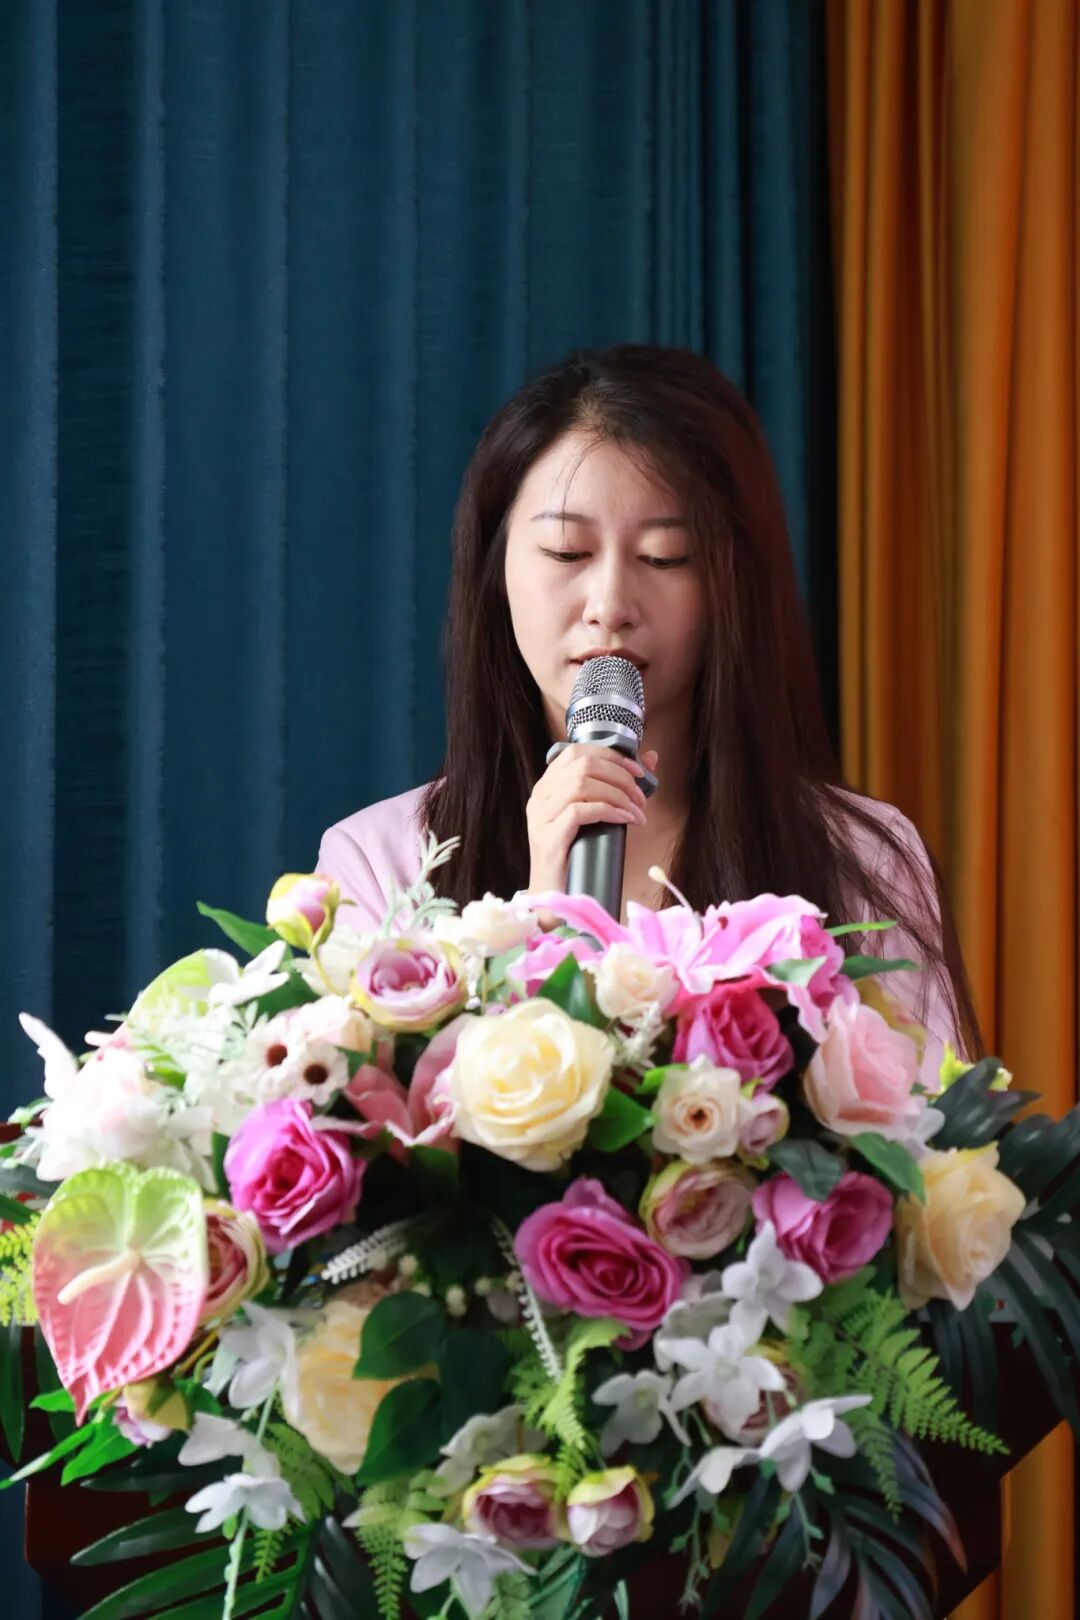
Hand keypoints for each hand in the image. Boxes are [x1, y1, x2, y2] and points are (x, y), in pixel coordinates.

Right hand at [525, 744, 658, 895]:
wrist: (556, 895)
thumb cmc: (578, 854)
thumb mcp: (598, 815)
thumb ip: (618, 786)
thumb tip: (651, 759)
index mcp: (547, 786)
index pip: (576, 752)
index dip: (611, 755)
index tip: (638, 772)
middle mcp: (539, 796)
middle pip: (582, 765)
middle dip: (620, 777)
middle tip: (640, 798)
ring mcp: (540, 817)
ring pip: (581, 785)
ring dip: (617, 795)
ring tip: (636, 812)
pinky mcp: (548, 838)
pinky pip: (579, 811)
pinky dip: (608, 811)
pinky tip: (625, 820)